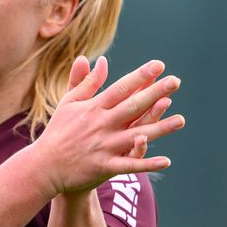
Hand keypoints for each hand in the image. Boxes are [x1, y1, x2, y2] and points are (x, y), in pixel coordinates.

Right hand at [32, 57, 183, 194]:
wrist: (45, 164)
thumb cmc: (58, 131)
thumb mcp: (69, 102)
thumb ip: (86, 81)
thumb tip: (101, 61)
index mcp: (92, 108)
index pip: (119, 88)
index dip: (139, 76)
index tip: (158, 65)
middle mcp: (100, 125)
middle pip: (132, 107)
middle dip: (154, 93)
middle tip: (176, 81)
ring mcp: (103, 146)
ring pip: (136, 135)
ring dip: (160, 128)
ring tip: (181, 120)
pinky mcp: (104, 166)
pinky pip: (129, 165)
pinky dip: (147, 163)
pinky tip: (166, 160)